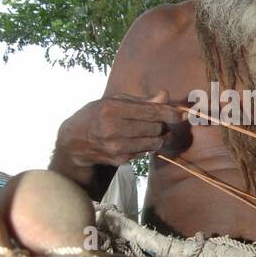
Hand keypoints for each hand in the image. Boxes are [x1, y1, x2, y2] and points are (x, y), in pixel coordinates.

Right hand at [55, 90, 189, 169]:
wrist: (74, 141)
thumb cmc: (95, 115)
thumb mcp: (114, 101)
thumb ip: (141, 100)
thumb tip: (165, 95)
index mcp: (112, 110)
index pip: (150, 112)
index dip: (169, 112)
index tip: (181, 113)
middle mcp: (113, 130)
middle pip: (155, 128)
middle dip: (160, 124)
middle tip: (156, 121)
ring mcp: (116, 147)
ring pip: (153, 142)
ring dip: (156, 136)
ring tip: (148, 131)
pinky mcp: (119, 160)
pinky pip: (144, 152)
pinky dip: (144, 146)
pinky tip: (133, 140)